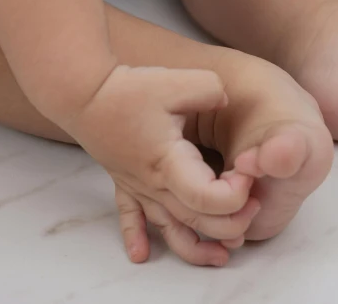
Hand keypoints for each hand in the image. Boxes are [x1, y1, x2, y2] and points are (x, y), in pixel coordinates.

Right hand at [67, 66, 260, 266]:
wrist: (82, 93)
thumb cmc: (128, 89)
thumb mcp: (178, 81)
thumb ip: (212, 90)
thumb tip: (226, 101)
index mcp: (170, 162)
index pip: (208, 197)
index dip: (235, 193)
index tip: (247, 172)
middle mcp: (154, 183)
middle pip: (196, 220)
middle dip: (231, 222)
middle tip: (255, 208)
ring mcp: (138, 187)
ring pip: (169, 229)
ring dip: (197, 246)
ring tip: (222, 257)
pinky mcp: (126, 182)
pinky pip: (132, 218)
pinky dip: (138, 237)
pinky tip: (141, 255)